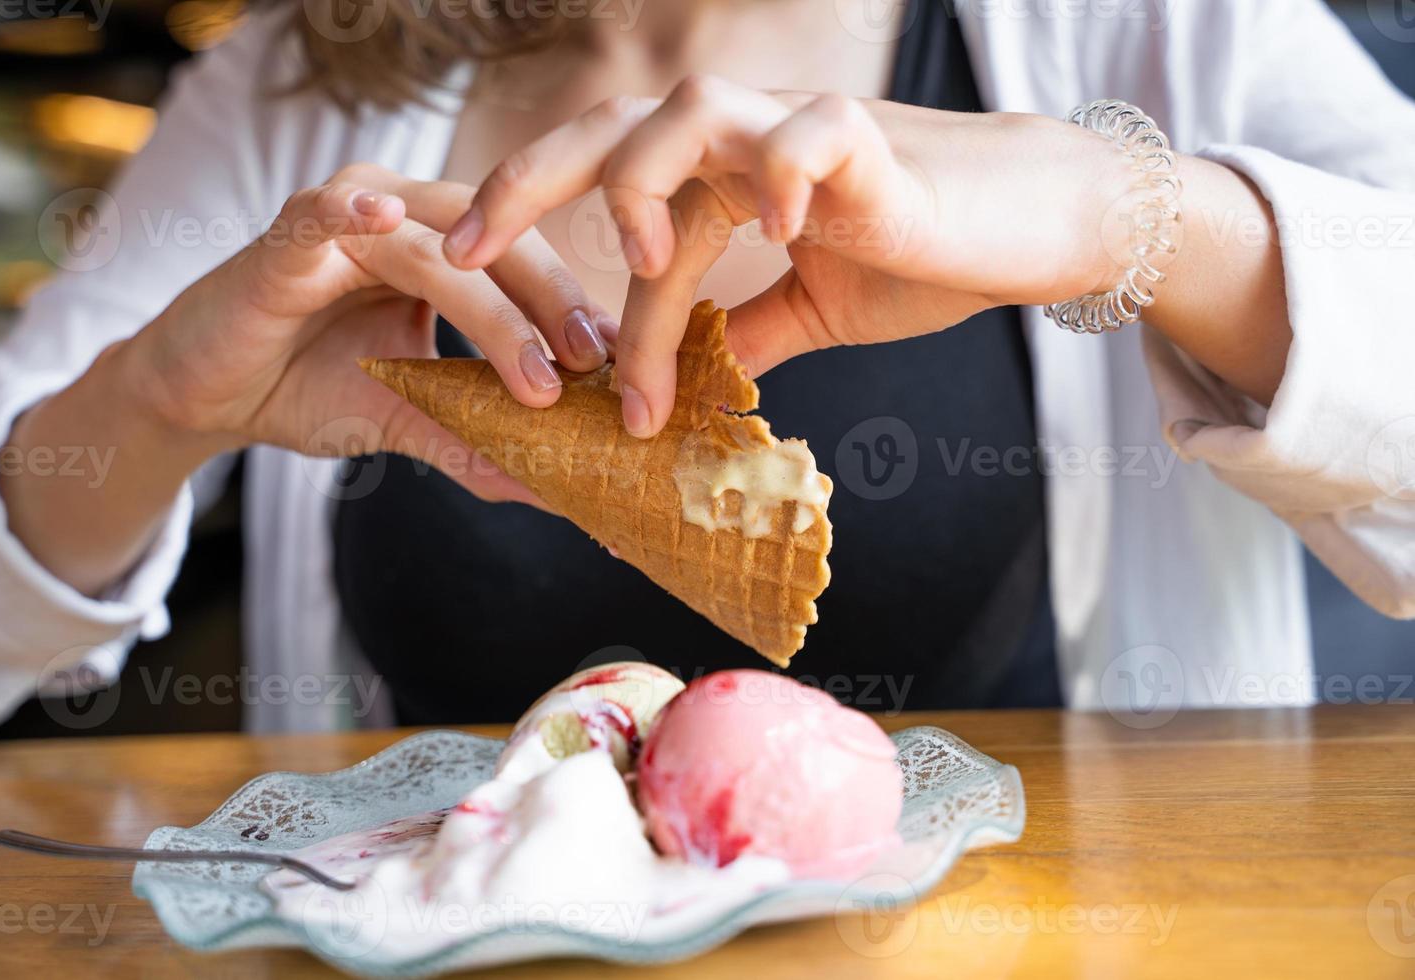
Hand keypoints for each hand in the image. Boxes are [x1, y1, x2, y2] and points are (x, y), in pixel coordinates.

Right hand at [124, 163, 614, 499]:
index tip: (625, 367)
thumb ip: (474, 441)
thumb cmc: (305, 387)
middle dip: (553, 303)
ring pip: (436, 246)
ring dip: (491, 311)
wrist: (205, 394)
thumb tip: (555, 491)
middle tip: (598, 364)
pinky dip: (350, 212)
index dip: (574, 309)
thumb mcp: (406, 417)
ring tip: (536, 374)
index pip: (525, 264)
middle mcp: (403, 215)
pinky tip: (383, 220)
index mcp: (441, 245)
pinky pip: (323, 210)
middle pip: (499, 244)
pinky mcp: (285, 233)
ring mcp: (345, 217)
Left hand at [441, 77, 1132, 434]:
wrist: (1035, 226)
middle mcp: (744, 140)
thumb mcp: (811, 309)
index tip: (468, 285)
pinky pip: (807, 133)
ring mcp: (801, 131)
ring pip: (690, 113)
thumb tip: (681, 386)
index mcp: (719, 175)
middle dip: (527, 182)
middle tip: (462, 248)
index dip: (536, 235)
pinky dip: (780, 169)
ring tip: (633, 251)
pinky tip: (771, 225)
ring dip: (642, 178)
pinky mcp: (869, 140)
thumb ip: (741, 332)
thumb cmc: (924, 253)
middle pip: (610, 130)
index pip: (605, 195)